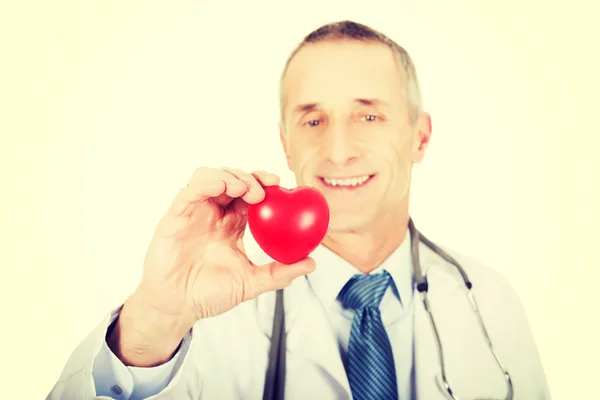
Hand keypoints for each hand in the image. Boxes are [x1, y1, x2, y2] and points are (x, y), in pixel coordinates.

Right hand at [137, 166, 314, 322]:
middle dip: (251, 177)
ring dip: (230, 176)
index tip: (281, 184)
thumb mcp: (250, 283)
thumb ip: (279, 273)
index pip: (250, 194)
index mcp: (232, 224)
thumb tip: (311, 264)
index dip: (265, 184)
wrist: (178, 307)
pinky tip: (222, 187)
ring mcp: (194, 212)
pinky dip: (207, 182)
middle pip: (233, 180)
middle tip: (267, 187)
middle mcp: (214, 213)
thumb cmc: (210, 294)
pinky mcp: (176, 215)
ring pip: (211, 177)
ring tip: (245, 189)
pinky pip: (190, 190)